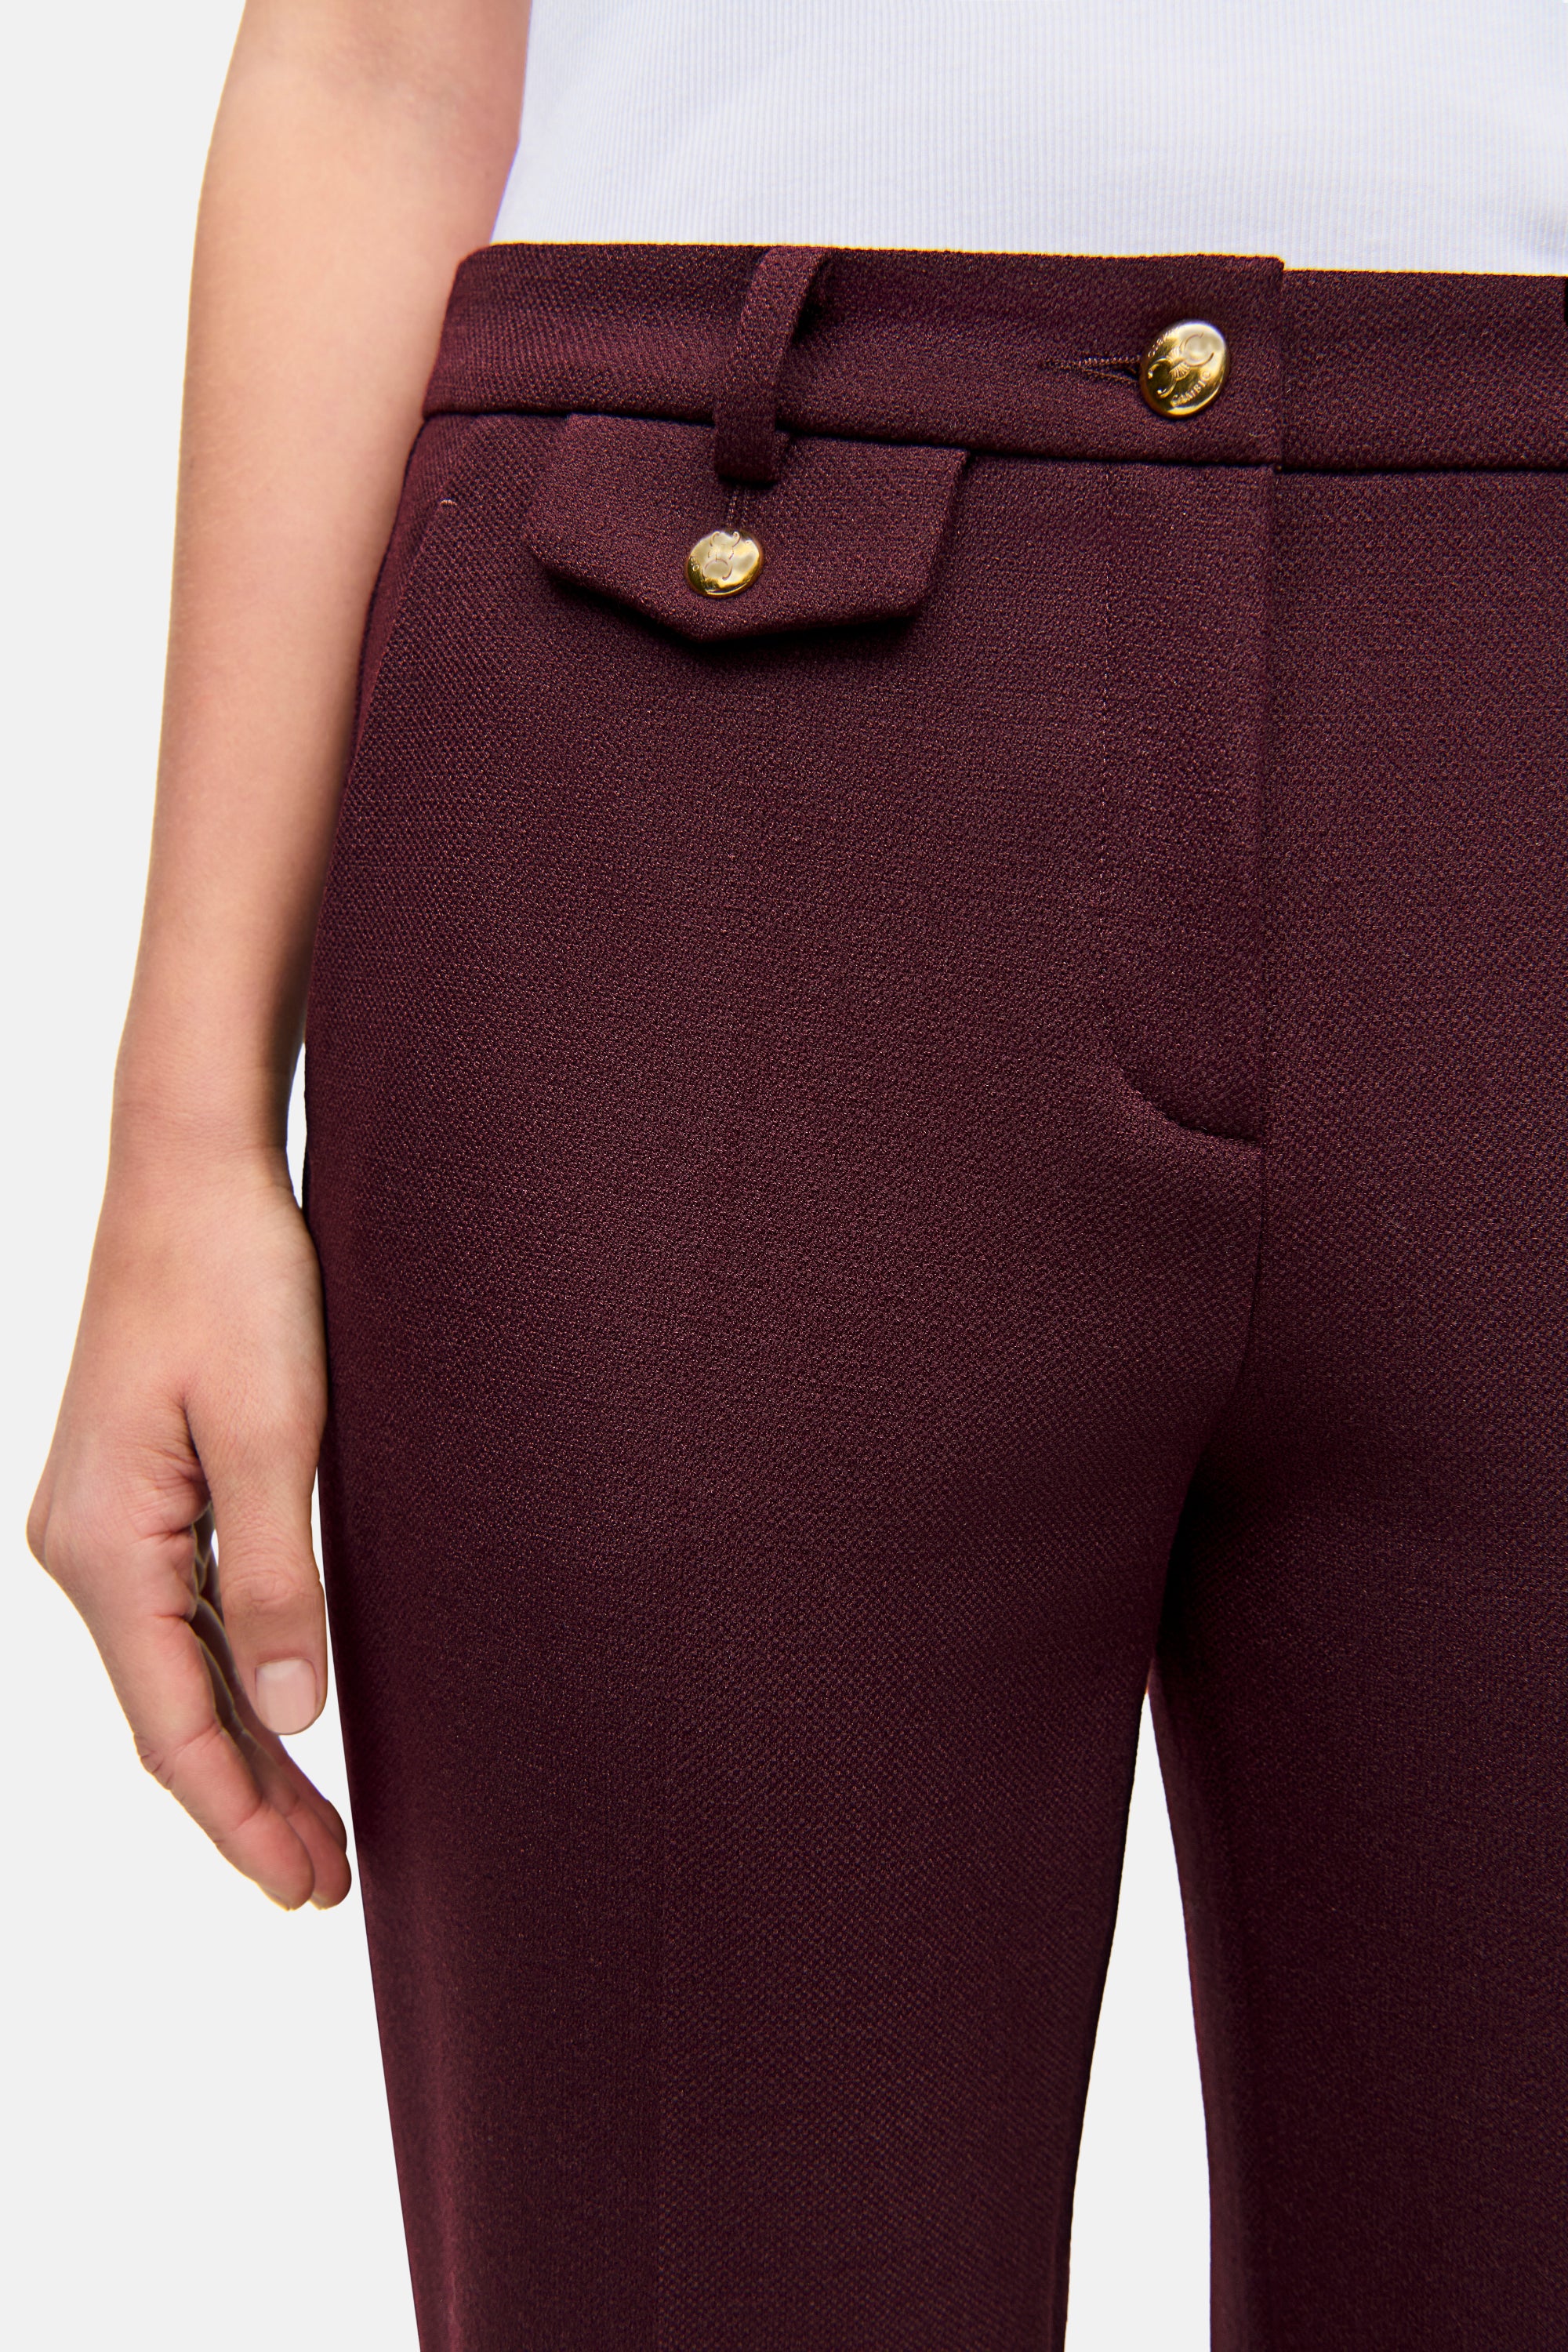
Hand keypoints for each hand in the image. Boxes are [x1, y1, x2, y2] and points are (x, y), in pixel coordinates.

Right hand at [28, 1140, 350, 1909]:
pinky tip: (278, 1711)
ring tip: (314, 1827)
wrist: (192, 1169)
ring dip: (244, 1748)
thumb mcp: (271, 1434)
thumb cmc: (233, 1280)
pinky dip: (231, 1677)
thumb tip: (294, 1716)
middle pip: (168, 1714)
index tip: (309, 1888)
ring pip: (176, 1671)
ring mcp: (105, 1519)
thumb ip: (280, 1581)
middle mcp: (85, 1547)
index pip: (174, 1727)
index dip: (241, 1816)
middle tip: (327, 1883)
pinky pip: (180, 1615)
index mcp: (105, 1547)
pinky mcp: (137, 1489)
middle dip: (245, 1804)